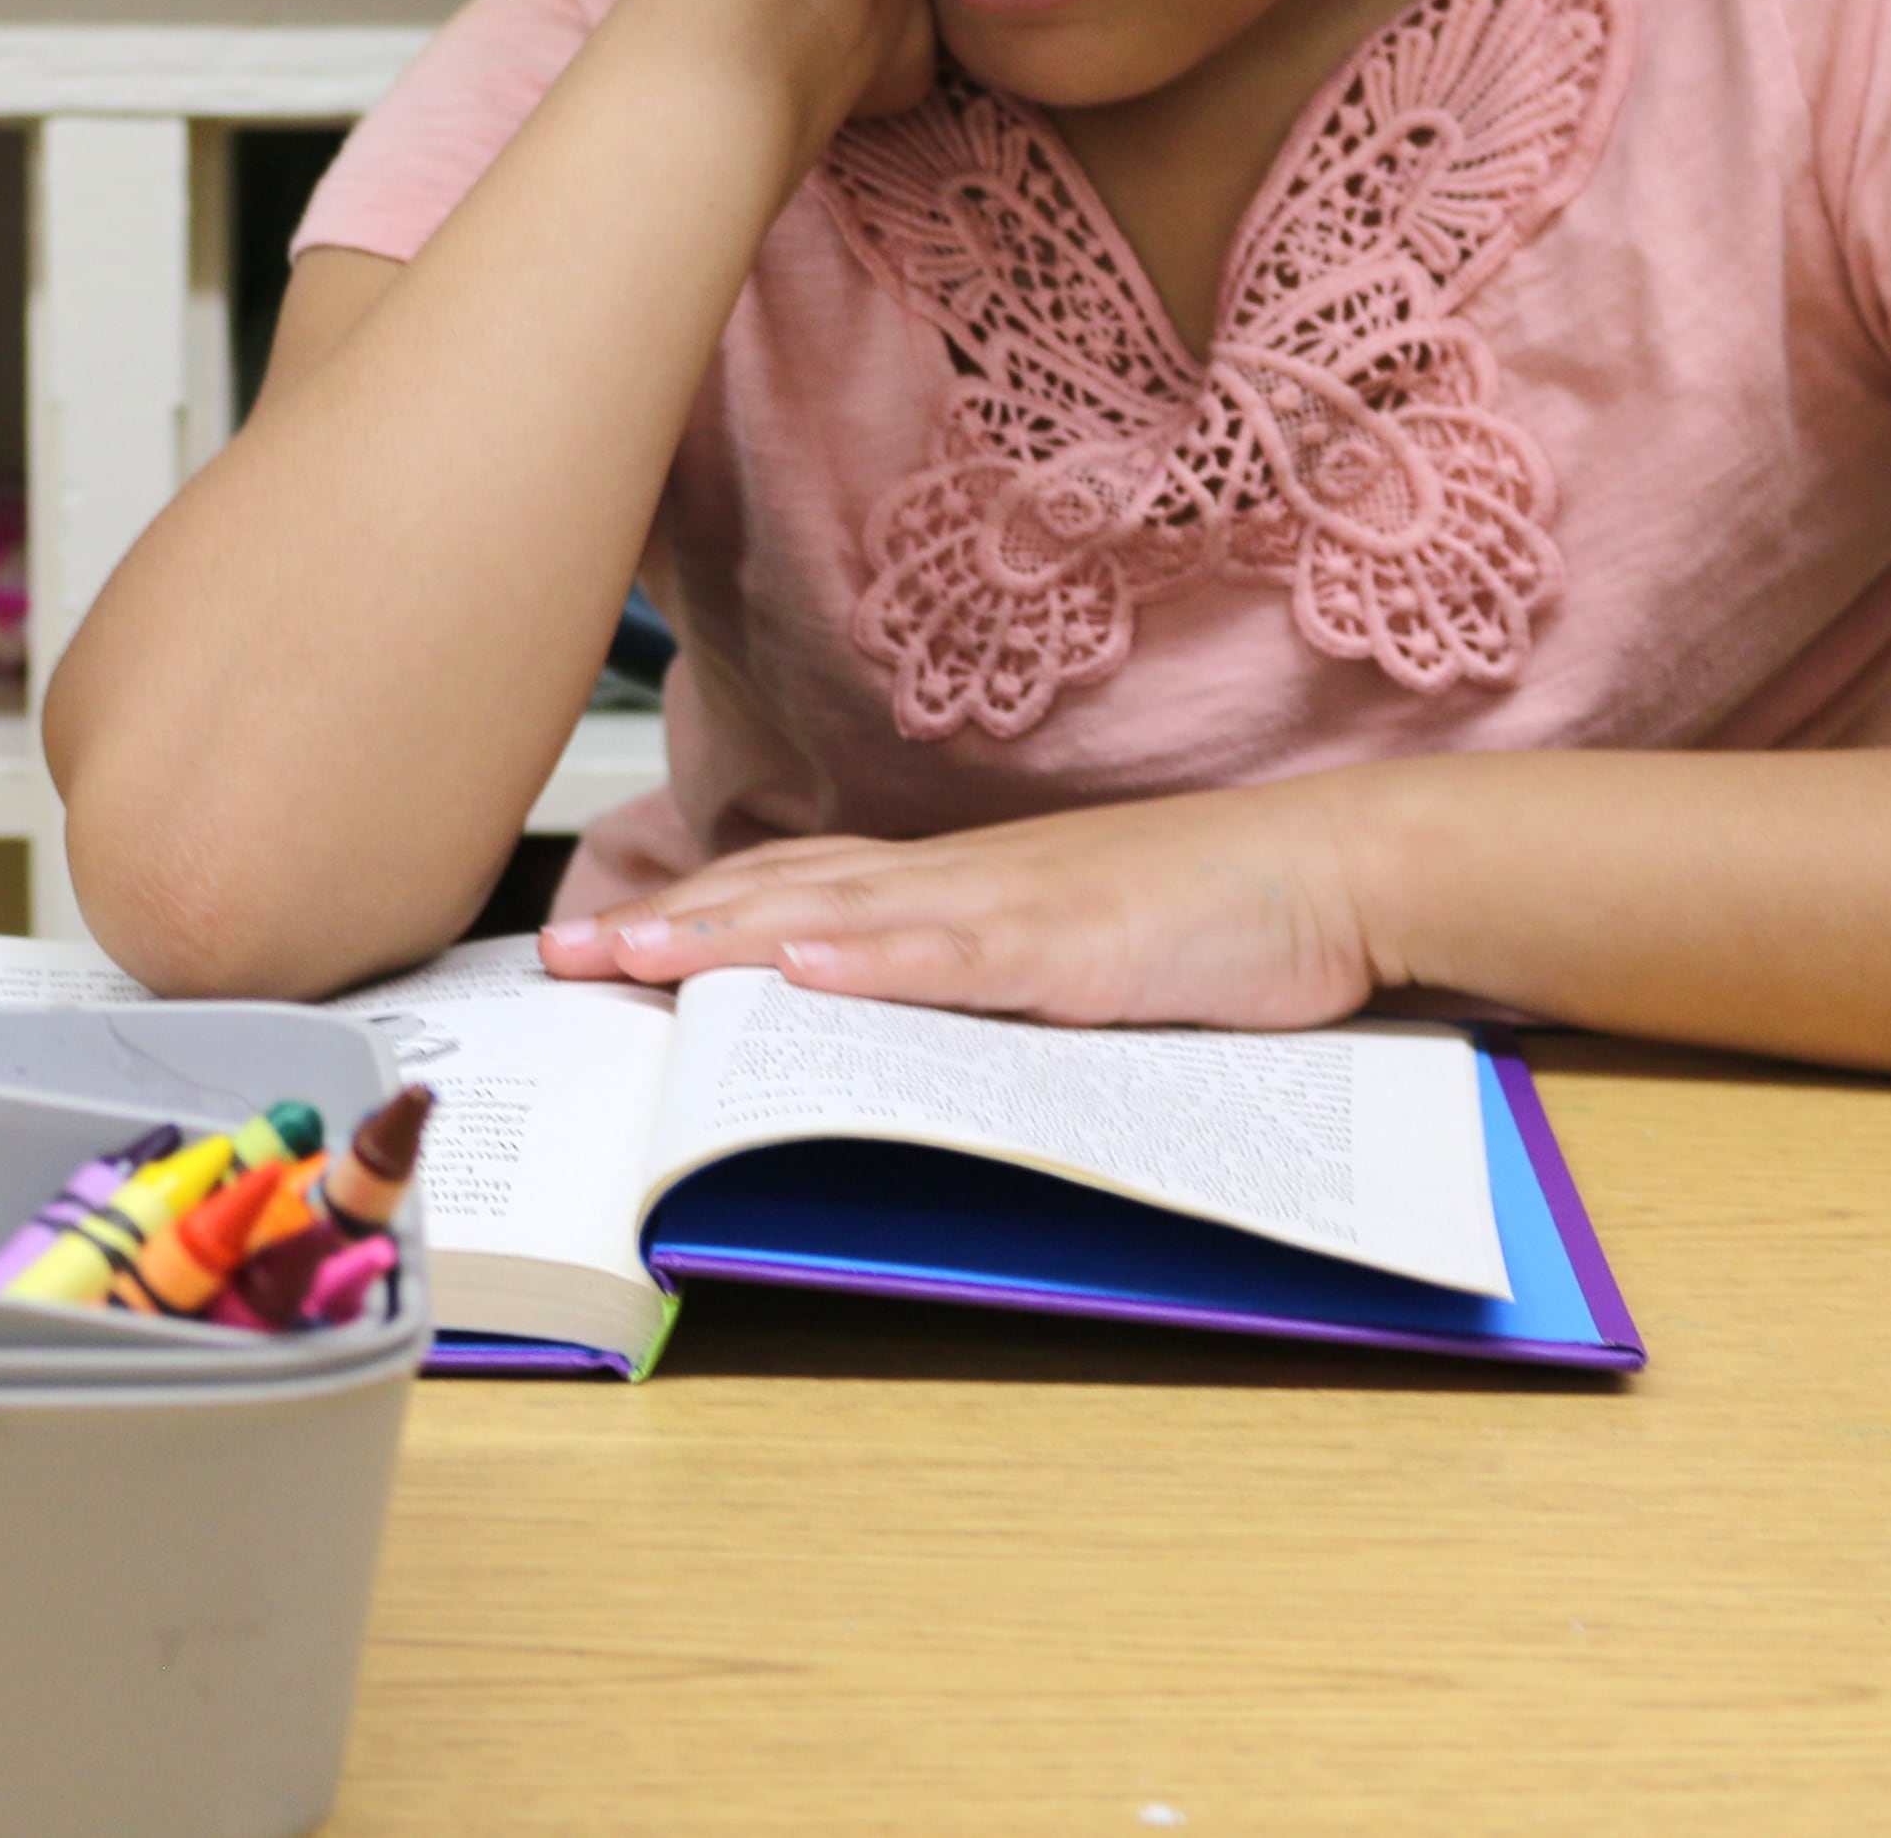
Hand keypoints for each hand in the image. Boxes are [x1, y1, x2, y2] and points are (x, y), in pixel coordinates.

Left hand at [536, 785, 1388, 1030]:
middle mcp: (962, 879)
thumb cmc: (1206, 914)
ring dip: (733, 937)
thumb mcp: (1061, 948)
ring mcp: (1014, 906)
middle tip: (562, 955)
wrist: (1328, 871)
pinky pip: (962, 953)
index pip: (795, 887)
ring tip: (635, 958)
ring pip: (846, 916)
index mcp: (955, 882)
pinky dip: (879, 960)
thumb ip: (972, 973)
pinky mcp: (1078, 943)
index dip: (693, 910)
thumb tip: (877, 1018)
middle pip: (788, 894)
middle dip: (669, 926)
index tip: (597, 937)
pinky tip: (809, 971)